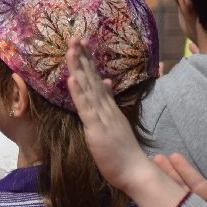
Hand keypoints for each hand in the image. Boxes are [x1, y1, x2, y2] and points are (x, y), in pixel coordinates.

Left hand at [65, 37, 150, 191]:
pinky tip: (72, 79)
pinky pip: (86, 107)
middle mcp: (105, 106)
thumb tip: (107, 81)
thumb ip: (109, 101)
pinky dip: (79, 92)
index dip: (87, 60)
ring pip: (88, 87)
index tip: (80, 44)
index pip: (96, 78)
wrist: (135, 169)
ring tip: (71, 49)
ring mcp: (101, 115)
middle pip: (92, 77)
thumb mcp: (114, 121)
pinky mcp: (96, 127)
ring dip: (79, 68)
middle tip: (74, 36)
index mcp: (107, 105)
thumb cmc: (122, 150)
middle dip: (82, 57)